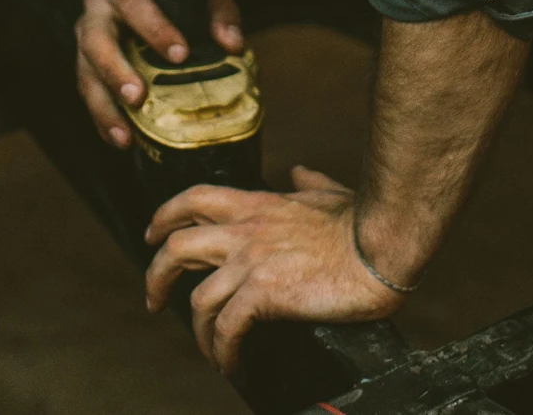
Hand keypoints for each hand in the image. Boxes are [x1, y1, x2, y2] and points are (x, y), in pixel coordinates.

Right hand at [74, 0, 243, 147]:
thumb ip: (219, 8)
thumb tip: (232, 44)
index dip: (153, 27)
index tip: (180, 54)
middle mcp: (97, 2)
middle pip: (96, 38)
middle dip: (115, 70)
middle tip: (138, 97)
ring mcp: (87, 30)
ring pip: (85, 69)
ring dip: (104, 104)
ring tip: (125, 135)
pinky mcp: (86, 57)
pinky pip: (88, 88)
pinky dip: (102, 115)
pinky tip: (122, 139)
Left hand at [143, 166, 405, 370]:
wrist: (380, 248)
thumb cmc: (360, 223)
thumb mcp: (329, 192)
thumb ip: (308, 182)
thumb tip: (298, 171)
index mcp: (258, 205)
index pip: (195, 200)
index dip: (165, 216)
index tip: (152, 236)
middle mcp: (246, 231)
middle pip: (178, 246)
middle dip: (156, 276)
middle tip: (154, 300)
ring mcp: (253, 261)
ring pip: (198, 300)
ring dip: (198, 333)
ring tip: (211, 351)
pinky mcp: (265, 293)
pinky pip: (226, 329)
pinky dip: (222, 351)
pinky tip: (230, 362)